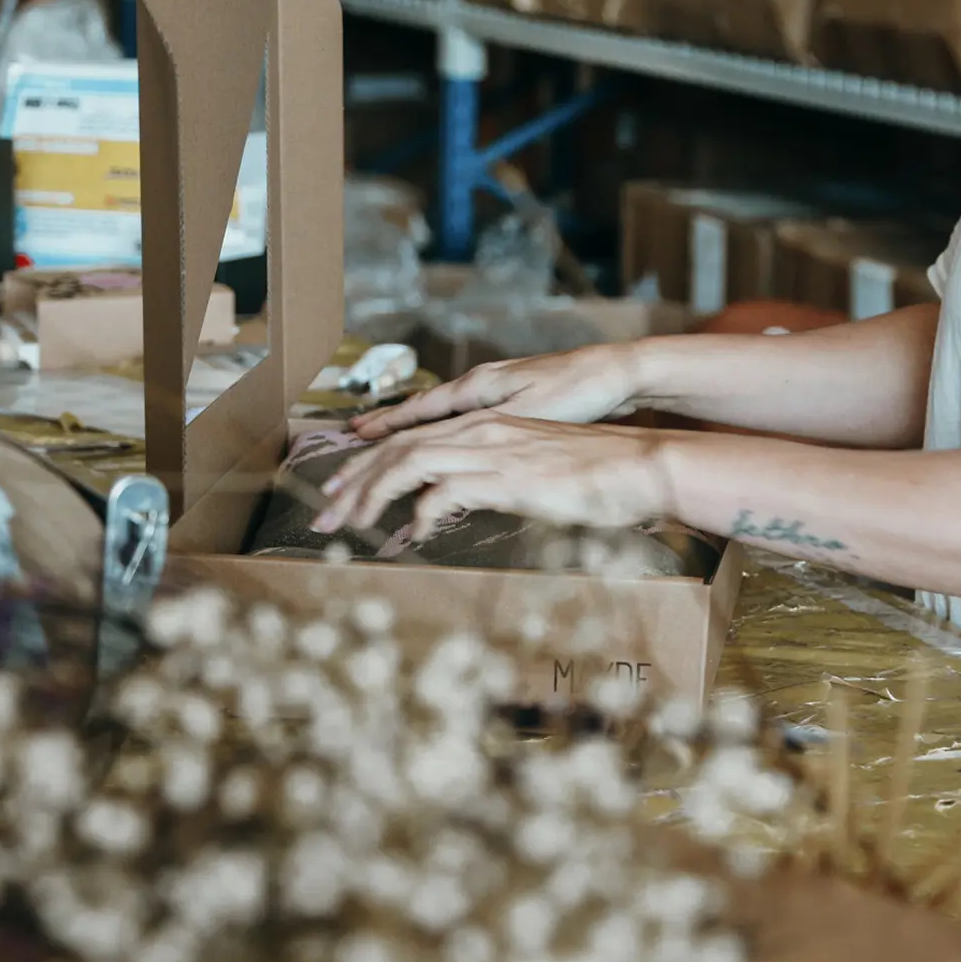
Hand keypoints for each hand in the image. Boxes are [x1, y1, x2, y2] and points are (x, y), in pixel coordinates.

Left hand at [315, 415, 675, 541]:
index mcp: (483, 426)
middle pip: (395, 449)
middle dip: (353, 483)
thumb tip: (466, 501)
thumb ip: (494, 480)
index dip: (368, 465)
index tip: (339, 491)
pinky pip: (444, 492)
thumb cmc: (593, 475)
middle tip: (324, 517)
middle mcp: (478, 430)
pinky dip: (420, 513)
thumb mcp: (532, 472)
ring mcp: (489, 449)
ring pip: (407, 464)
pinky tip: (410, 536)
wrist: (636, 465)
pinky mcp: (504, 475)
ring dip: (371, 497)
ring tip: (350, 527)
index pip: (409, 439)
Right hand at [349, 343, 645, 441]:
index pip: (419, 410)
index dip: (386, 426)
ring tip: (379, 441)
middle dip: (384, 429)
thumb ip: (484, 427)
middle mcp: (479, 385)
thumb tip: (439, 444)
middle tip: (353, 441)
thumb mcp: (528, 412)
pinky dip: (434, 428)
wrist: (616, 372)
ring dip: (406, 429)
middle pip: (420, 411)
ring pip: (437, 413)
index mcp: (477, 387)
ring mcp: (493, 389)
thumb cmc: (578, 392)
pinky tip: (432, 438)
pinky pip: (457, 416)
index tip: (355, 438)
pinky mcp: (510, 399)